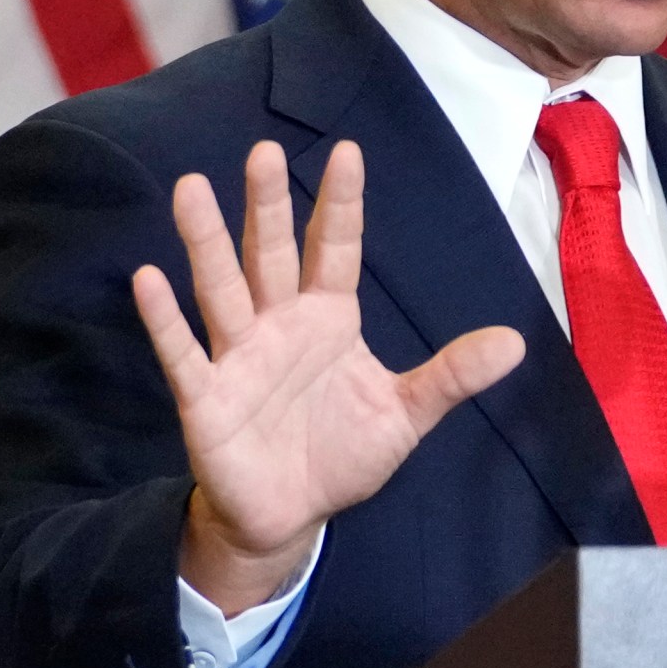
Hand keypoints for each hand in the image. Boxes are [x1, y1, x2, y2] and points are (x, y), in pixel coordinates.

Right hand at [131, 140, 524, 612]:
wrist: (291, 517)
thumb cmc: (343, 454)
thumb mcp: (406, 414)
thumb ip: (452, 376)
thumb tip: (517, 344)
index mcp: (329, 319)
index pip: (337, 249)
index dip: (342, 204)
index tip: (348, 150)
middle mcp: (280, 325)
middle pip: (272, 254)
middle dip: (268, 206)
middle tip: (262, 151)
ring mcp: (238, 356)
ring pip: (221, 288)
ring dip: (206, 242)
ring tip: (191, 187)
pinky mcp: (205, 397)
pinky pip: (183, 352)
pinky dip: (165, 318)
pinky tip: (148, 278)